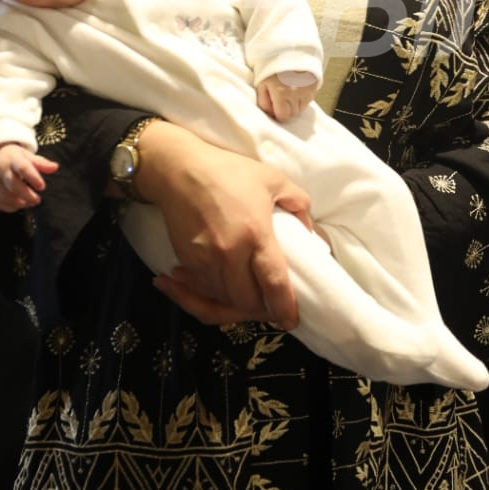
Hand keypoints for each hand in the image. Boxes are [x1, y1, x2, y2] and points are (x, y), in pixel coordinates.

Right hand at [0, 142, 58, 210]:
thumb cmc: (16, 159)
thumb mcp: (29, 157)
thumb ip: (42, 163)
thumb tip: (55, 167)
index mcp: (13, 158)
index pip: (23, 168)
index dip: (33, 178)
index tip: (42, 187)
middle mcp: (0, 168)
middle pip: (13, 184)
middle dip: (27, 195)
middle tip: (37, 200)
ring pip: (6, 196)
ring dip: (20, 203)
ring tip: (30, 203)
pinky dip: (11, 207)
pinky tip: (19, 205)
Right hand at [134, 121, 308, 329]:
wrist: (177, 169)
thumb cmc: (228, 171)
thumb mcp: (272, 179)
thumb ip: (298, 204)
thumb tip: (311, 232)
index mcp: (256, 235)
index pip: (274, 284)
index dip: (285, 307)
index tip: (291, 320)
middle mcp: (230, 254)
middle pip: (246, 302)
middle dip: (258, 310)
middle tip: (267, 308)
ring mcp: (204, 260)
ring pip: (221, 301)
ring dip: (233, 305)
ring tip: (243, 300)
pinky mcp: (186, 259)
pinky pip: (201, 290)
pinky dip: (208, 295)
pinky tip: (213, 289)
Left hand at [256, 70, 317, 120]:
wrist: (288, 47)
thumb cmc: (271, 65)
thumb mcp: (261, 83)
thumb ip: (264, 101)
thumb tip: (270, 114)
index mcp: (281, 93)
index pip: (283, 116)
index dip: (278, 113)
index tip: (276, 108)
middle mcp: (296, 92)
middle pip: (294, 113)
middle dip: (287, 109)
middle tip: (282, 98)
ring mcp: (307, 89)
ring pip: (303, 107)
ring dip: (296, 103)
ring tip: (290, 91)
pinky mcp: (315, 84)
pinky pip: (310, 98)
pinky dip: (304, 96)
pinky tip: (298, 87)